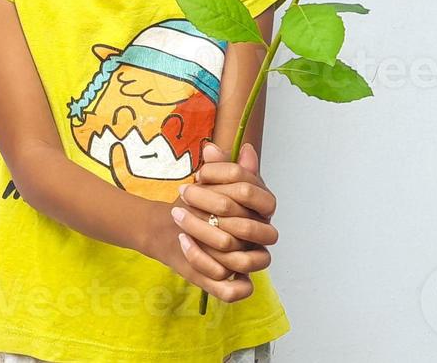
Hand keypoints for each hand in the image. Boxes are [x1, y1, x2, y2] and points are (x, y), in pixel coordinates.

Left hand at [173, 142, 279, 295]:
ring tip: (179, 221)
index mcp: (262, 209)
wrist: (174, 227)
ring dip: (204, 237)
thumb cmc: (199, 203)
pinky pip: (232, 288)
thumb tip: (211, 149)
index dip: (225, 181)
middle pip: (247, 226)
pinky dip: (202, 263)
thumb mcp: (208, 182)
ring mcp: (251, 260)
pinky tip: (184, 243)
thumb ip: (216, 166)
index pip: (254, 193)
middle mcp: (262, 236)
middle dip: (211, 209)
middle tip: (182, 196)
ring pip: (241, 258)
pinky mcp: (235, 285)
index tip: (199, 175)